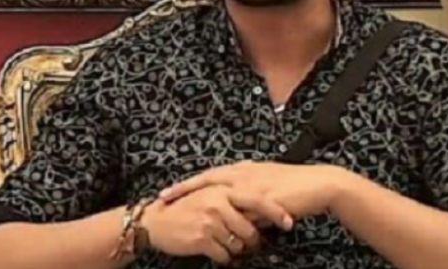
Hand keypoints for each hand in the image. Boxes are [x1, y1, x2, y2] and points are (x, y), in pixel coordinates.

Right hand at [142, 186, 293, 265]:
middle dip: (253, 240)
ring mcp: (210, 221)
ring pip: (239, 244)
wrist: (157, 221)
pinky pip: (225, 255)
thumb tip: (260, 209)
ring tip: (229, 246)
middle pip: (250, 229)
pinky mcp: (202, 239)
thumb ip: (233, 199)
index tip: (290, 223)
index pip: (258, 200)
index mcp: (223, 190)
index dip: (276, 212)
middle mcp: (218, 203)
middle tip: (251, 244)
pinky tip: (219, 253)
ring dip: (237, 250)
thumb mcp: (210, 195)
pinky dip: (225, 258)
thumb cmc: (186, 208)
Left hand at [160, 162, 348, 218]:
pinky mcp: (263, 198)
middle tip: (163, 197)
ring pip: (220, 194)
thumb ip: (249, 193)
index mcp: (244, 170)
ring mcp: (252, 184)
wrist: (319, 184)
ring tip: (181, 213)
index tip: (168, 190)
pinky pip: (240, 209)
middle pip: (207, 180)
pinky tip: (214, 228)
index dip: (189, 183)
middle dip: (184, 189)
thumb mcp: (267, 184)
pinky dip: (226, 218)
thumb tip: (236, 206)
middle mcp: (244, 174)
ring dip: (201, 203)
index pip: (209, 175)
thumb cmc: (295, 186)